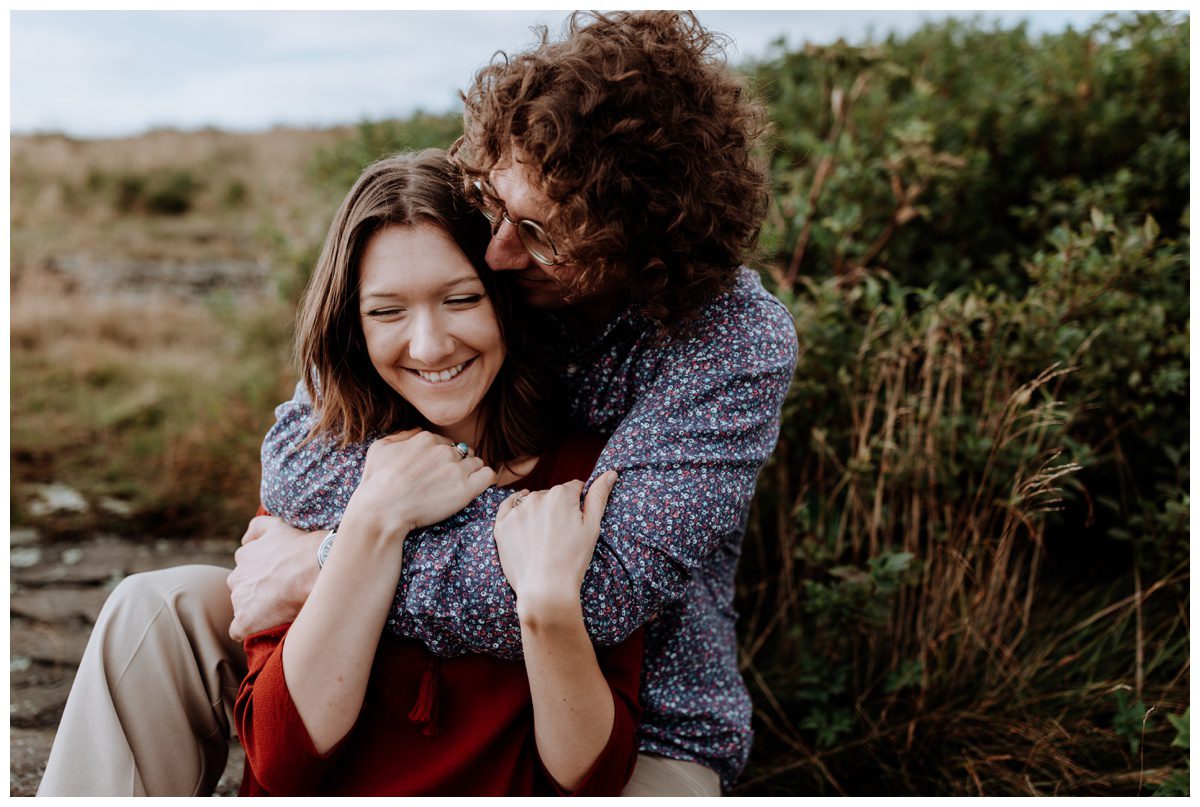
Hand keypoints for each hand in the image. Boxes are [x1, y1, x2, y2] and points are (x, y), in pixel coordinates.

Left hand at [227, 516, 323, 640]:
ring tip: (280, 610)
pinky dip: (250, 630)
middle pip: (243, 589)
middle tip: (281, 594)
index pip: (246, 570)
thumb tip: (243, 540)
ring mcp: (240, 599)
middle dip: (257, 592)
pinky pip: (238, 631)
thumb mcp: (277, 526)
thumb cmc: (302, 548)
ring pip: (243, 608)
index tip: (278, 579)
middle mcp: (236, 577)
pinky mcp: (246, 620)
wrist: (315, 568)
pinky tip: (265, 627)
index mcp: (243, 557)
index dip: (262, 576)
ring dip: (256, 610)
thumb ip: (256, 528)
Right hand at [346, 429, 497, 536]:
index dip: (441, 457)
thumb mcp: (379, 448)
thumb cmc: (376, 483)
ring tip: (459, 486)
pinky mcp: (466, 489)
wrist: (381, 511)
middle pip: (462, 451)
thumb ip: (400, 435)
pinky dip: (487, 479)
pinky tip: (478, 486)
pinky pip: (489, 475)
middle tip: (446, 481)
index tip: (435, 470)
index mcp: (426, 438)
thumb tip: (417, 430)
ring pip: (476, 462)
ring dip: (471, 472)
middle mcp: (444, 450)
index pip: (444, 442)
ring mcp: (456, 469)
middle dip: (457, 463)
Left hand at [492, 470, 617, 616]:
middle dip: (557, 508)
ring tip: (544, 539)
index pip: (573, 488)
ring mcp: (516, 511)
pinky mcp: (501, 525)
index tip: (577, 522)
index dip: (578, 504)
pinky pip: (508, 507)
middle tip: (561, 535)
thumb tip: (610, 472)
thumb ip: (599, 496)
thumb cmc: (573, 559)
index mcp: (561, 494)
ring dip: (538, 512)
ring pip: (532, 502)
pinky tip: (523, 521)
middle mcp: (537, 497)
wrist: (545, 589)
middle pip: (552, 495)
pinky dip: (516, 511)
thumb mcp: (592, 527)